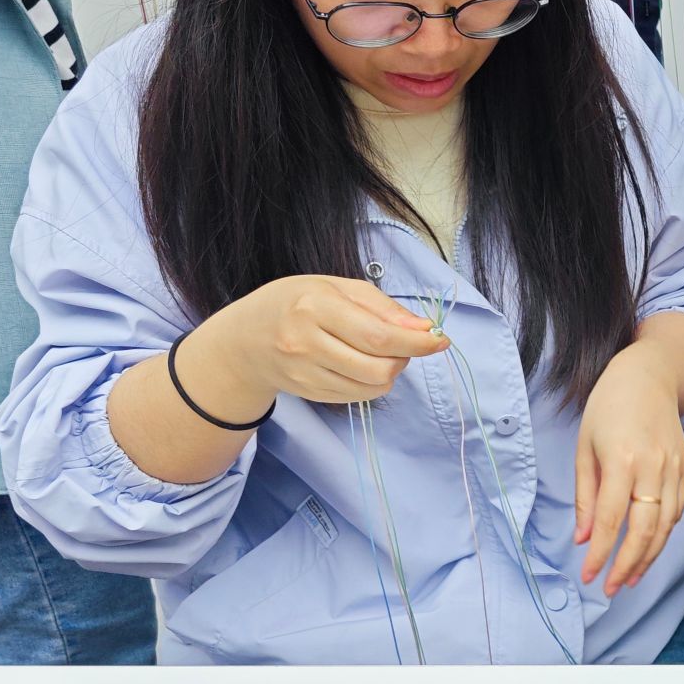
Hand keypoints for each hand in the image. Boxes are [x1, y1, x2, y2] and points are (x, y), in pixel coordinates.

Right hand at [202, 275, 448, 413]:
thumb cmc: (295, 303)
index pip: (378, 335)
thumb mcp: (335, 287)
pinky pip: (359, 396)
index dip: (417, 342)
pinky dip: (373, 383)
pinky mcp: (309, 393)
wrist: (244, 339)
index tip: (440, 340)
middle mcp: (307, 342)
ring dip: (391, 371)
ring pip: (372, 386)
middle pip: (379, 367)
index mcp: (315, 306)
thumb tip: (423, 328)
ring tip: (381, 351)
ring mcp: (305, 373)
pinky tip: (363, 364)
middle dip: (406, 357)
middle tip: (406, 342)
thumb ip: (381, 306)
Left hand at [576, 343, 683, 595]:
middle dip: (626, 565)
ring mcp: (674, 469)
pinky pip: (676, 511)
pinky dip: (663, 534)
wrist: (649, 376)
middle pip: (644, 531)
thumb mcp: (584, 447)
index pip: (609, 520)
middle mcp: (652, 468)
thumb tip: (583, 537)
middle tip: (611, 588)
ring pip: (665, 526)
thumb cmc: (609, 407)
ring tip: (629, 577)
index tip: (588, 575)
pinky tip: (649, 547)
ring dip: (648, 557)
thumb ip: (585, 495)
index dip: (599, 554)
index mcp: (620, 460)